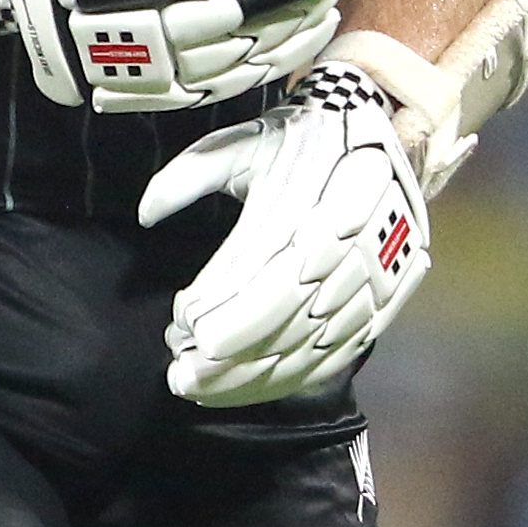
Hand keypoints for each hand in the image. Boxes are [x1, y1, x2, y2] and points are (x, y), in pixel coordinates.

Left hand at [138, 62, 429, 405]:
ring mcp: (375, 281)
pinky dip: (289, 379)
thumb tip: (144, 214)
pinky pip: (336, 356)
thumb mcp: (243, 141)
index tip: (180, 321)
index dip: (228, 307)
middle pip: (288, 319)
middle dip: (230, 357)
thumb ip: (190, 174)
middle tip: (180, 376)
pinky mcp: (384, 305)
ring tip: (199, 390)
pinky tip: (247, 388)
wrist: (382, 136)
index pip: (272, 272)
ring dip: (252, 378)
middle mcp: (354, 246)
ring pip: (310, 347)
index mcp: (320, 199)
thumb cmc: (299, 142)